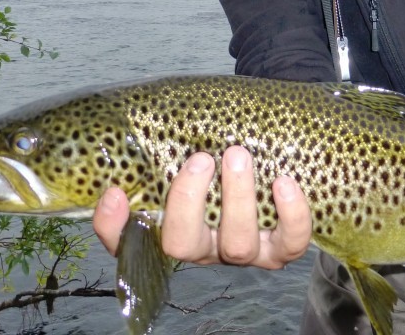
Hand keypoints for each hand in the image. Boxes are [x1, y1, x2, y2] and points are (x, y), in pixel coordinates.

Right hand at [92, 145, 311, 268]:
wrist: (265, 157)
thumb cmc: (215, 156)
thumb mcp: (181, 152)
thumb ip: (152, 155)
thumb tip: (118, 175)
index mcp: (170, 228)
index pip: (127, 244)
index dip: (114, 228)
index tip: (116, 192)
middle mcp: (204, 247)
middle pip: (183, 246)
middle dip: (188, 201)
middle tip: (201, 158)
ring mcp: (243, 251)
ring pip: (237, 245)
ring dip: (238, 199)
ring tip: (238, 155)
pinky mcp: (281, 248)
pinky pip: (291, 242)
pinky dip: (291, 214)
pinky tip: (284, 182)